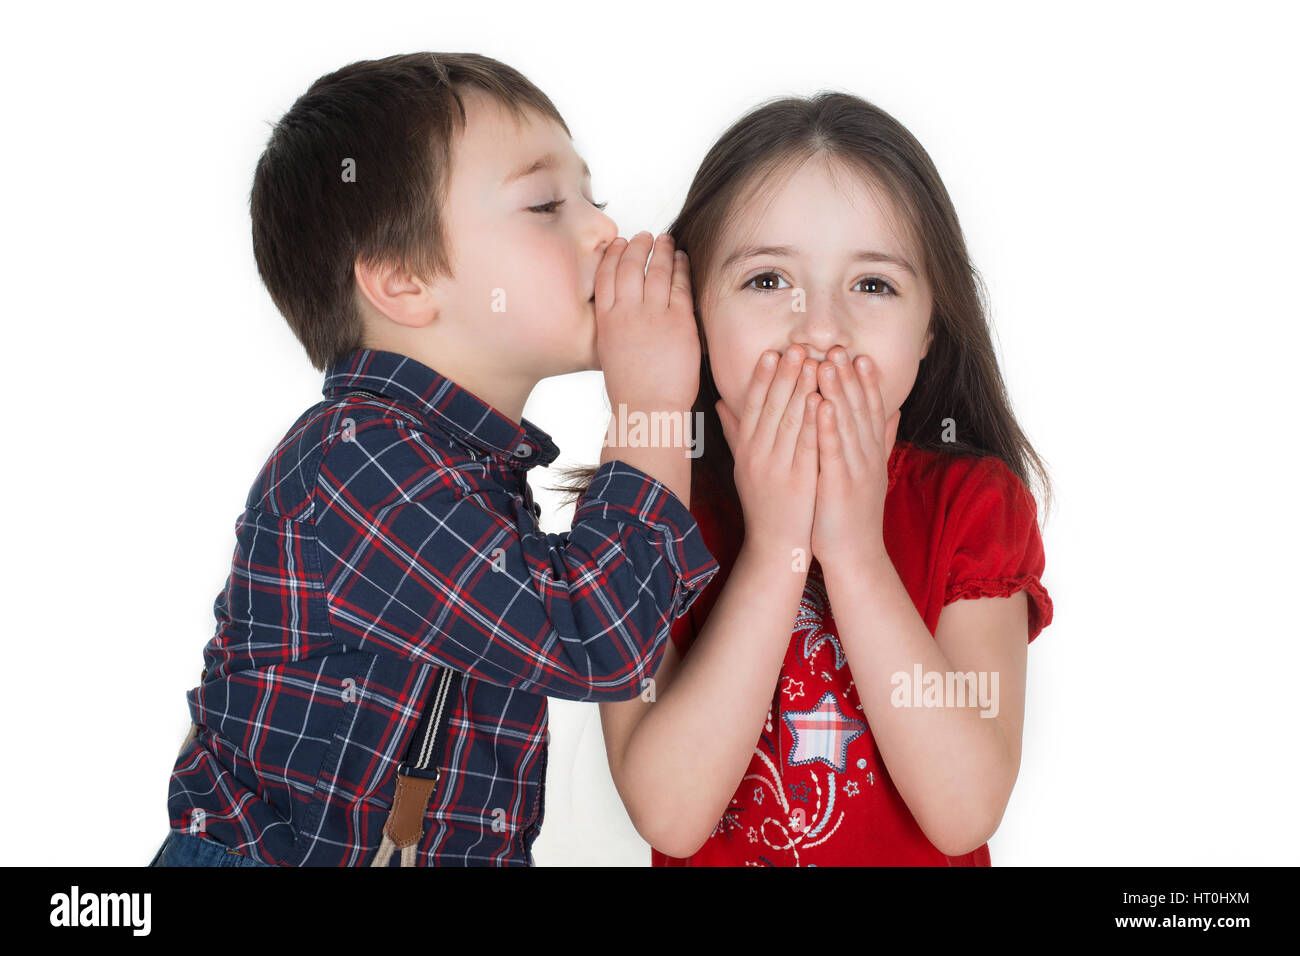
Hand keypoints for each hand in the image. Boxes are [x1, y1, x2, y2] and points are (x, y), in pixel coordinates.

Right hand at [594, 232, 698, 410]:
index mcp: (607, 320)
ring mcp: (654, 315)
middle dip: (638, 246)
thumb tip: (621, 308)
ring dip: (662, 250)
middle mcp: (628, 313)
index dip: (613, 254)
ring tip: (666, 241)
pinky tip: (683, 259)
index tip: (619, 243)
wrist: (649, 408)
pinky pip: (681, 285)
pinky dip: (681, 267)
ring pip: (656, 270)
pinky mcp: (679, 321)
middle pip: (630, 265)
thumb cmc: (631, 388)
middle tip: (645, 237)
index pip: (605, 275)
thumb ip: (614, 325)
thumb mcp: (609, 351)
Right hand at [715, 344, 820, 564]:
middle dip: (784, 375)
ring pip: (788, 422)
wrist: (776, 545)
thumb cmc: (763, 503)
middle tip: (796, 347)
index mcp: (746, 450)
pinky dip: (811, 421)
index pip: (753, 406)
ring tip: (812, 362)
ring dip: (800, 390)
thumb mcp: (743, 465)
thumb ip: (734, 432)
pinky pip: (805, 446)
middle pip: (771, 408)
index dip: (763, 378)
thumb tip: (720, 402)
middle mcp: (757, 455)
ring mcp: (776, 468)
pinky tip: (821, 400)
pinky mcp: (797, 481)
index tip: (772, 352)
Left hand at [810, 346, 899, 572]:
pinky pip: (834, 451)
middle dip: (849, 377)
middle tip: (839, 347)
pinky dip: (828, 427)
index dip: (864, 381)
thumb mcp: (870, 472)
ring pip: (847, 424)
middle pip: (859, 409)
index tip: (856, 354)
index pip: (869, 409)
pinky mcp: (840, 486)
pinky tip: (821, 405)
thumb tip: (894, 411)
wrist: (855, 556)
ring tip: (827, 363)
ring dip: (838, 392)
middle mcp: (867, 457)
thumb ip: (880, 440)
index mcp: (871, 453)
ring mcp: (856, 470)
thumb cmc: (853, 514)